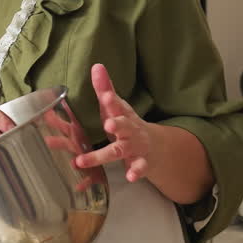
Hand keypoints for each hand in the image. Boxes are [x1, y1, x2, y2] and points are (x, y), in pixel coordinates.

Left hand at [73, 63, 153, 182]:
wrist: (157, 146)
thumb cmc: (127, 123)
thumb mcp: (116, 107)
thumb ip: (104, 89)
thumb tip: (96, 66)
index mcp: (122, 114)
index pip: (117, 105)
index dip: (112, 100)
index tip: (107, 96)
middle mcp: (130, 129)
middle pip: (124, 126)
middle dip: (117, 124)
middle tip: (107, 124)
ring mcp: (136, 147)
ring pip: (122, 150)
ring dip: (106, 154)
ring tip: (85, 160)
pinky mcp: (140, 163)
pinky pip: (139, 168)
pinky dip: (135, 172)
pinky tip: (130, 177)